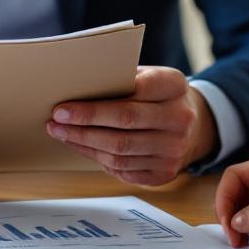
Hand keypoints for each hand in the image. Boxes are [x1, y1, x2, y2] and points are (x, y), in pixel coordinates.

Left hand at [46, 66, 215, 185]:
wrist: (192, 126)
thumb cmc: (157, 96)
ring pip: (119, 150)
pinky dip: (96, 158)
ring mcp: (173, 149)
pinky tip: (80, 147)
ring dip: (84, 143)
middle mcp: (179, 119)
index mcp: (174, 86)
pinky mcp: (164, 172)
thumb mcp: (148, 76)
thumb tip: (75, 88)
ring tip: (60, 133)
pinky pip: (123, 169)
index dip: (96, 103)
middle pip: (124, 122)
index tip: (64, 106)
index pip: (135, 91)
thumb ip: (121, 79)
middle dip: (84, 123)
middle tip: (56, 120)